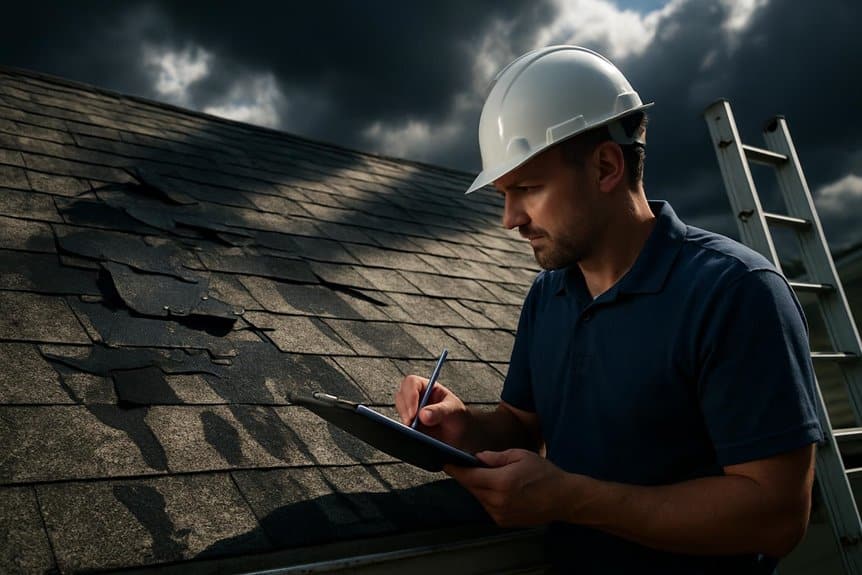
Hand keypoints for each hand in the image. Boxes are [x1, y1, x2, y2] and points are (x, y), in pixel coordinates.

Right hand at [394, 375, 469, 446]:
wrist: (459, 435)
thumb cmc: (458, 416)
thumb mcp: (453, 410)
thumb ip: (440, 411)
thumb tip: (423, 415)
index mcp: (427, 387)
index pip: (412, 383)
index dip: (410, 395)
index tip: (414, 412)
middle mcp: (417, 397)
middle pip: (401, 396)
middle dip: (405, 410)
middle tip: (412, 423)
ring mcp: (411, 410)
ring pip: (400, 411)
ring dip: (405, 420)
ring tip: (416, 431)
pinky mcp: (409, 425)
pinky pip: (401, 425)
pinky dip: (405, 430)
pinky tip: (414, 435)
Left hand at [445, 449, 574, 526]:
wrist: (563, 498)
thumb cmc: (544, 474)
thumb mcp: (520, 455)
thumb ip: (495, 457)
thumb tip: (477, 457)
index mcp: (501, 482)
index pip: (470, 476)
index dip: (456, 470)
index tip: (446, 463)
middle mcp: (498, 501)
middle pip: (472, 487)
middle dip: (468, 476)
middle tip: (467, 465)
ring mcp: (500, 514)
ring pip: (479, 497)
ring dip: (479, 487)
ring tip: (490, 477)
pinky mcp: (503, 521)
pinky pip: (488, 506)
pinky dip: (488, 497)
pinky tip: (499, 489)